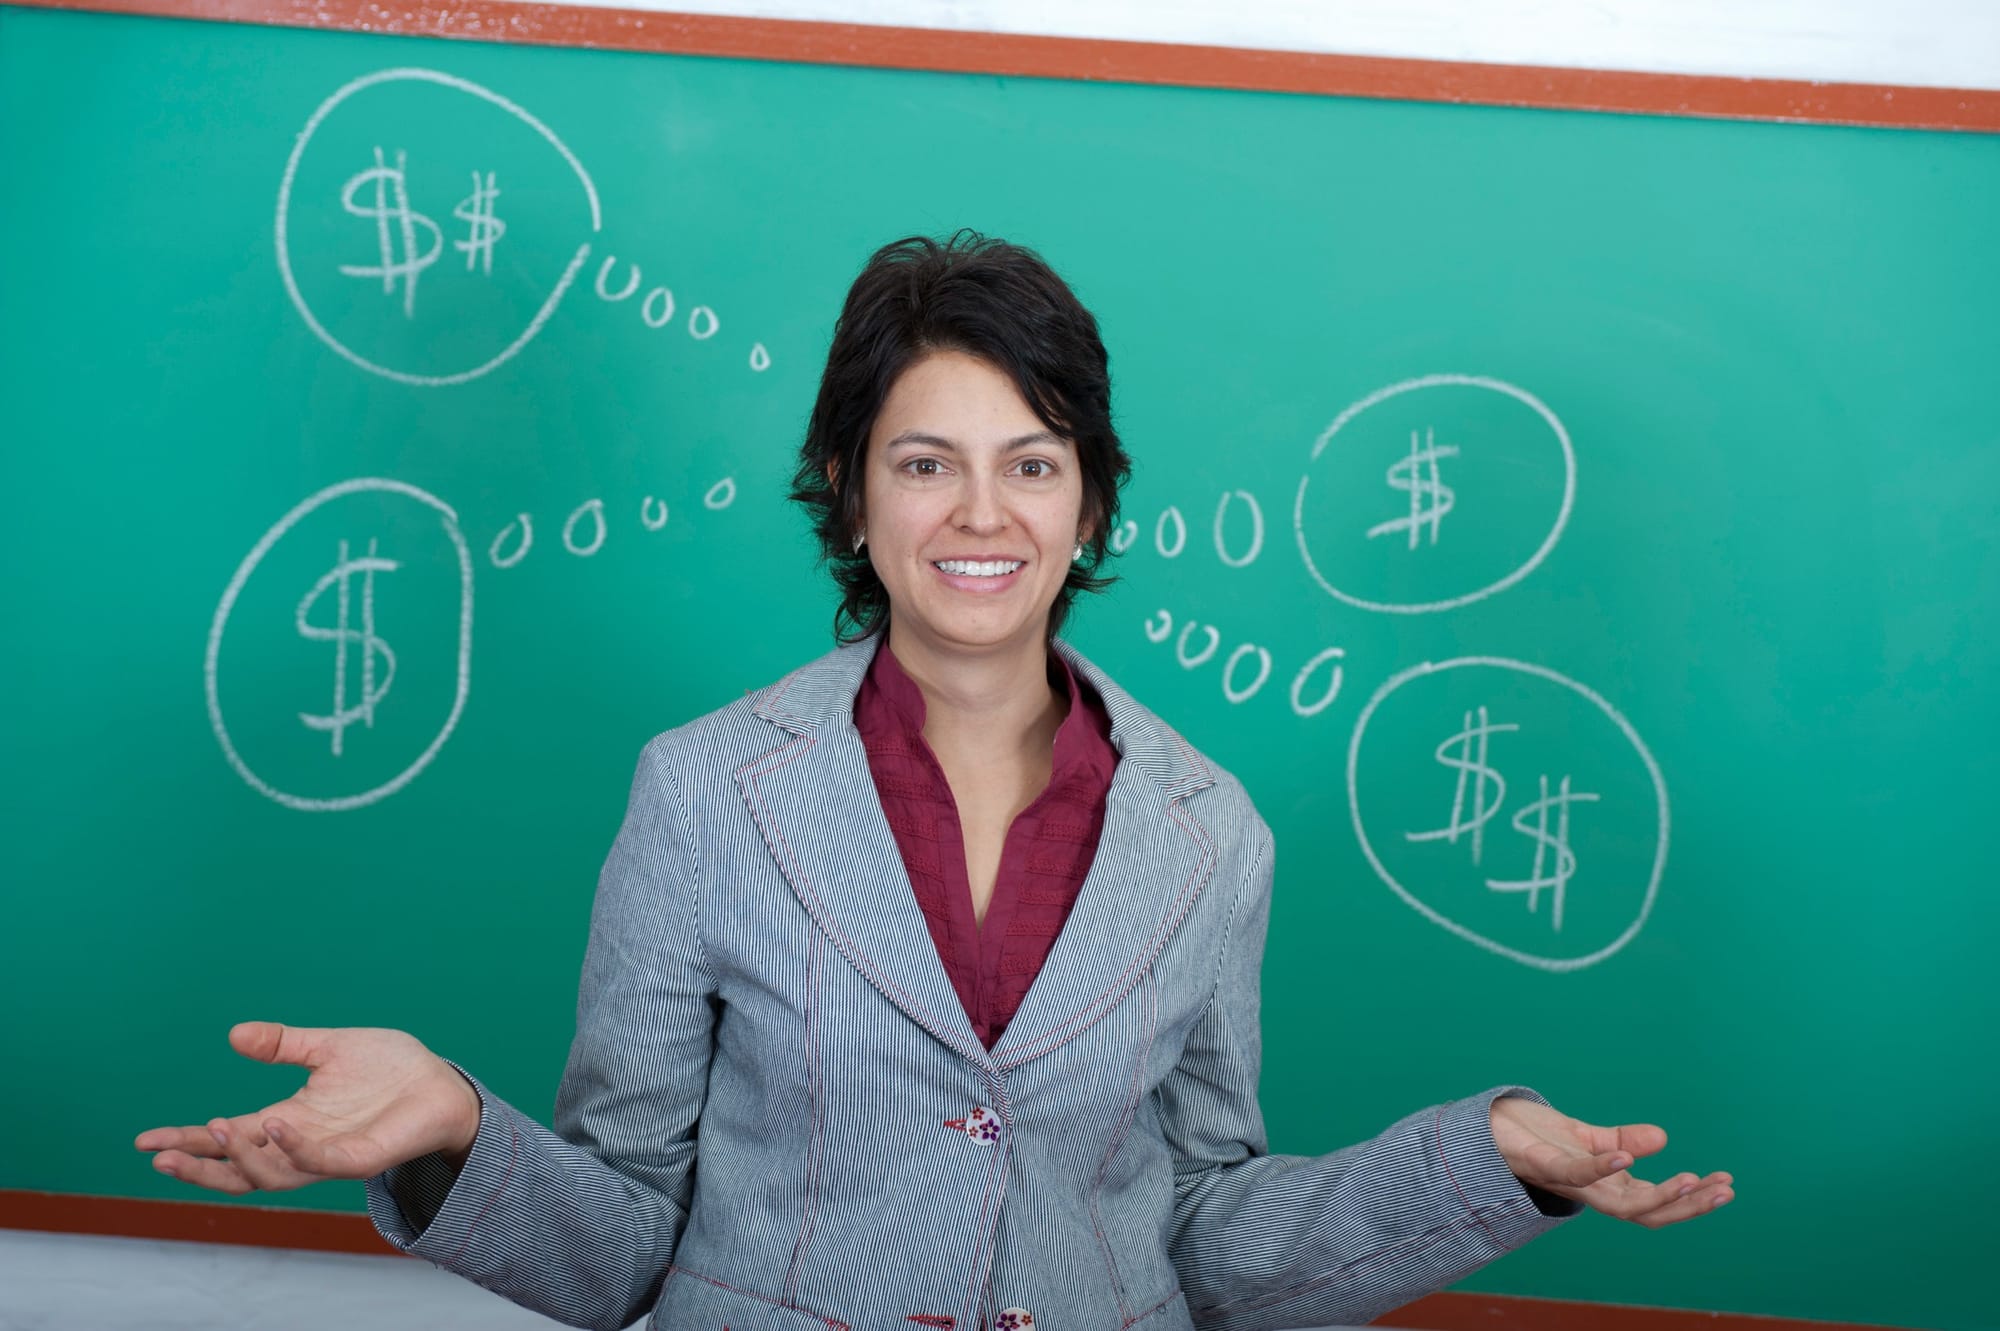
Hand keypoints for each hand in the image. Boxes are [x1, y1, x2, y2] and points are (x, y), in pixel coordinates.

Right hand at [134, 1022, 481, 1195]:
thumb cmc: (389, 1069)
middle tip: (160, 1155)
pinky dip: (295, 1147)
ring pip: (272, 1174)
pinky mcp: (361, 1157)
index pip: (229, 1139)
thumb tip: (234, 1034)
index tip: (146, 1140)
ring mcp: (330, 1155)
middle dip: (199, 1166)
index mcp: (288, 1121)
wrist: (441, 1083)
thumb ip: (284, 1045)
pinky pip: (322, 1162)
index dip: (189, 1142)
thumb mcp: (328, 1049)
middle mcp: (302, 1145)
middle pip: (238, 1170)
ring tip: (217, 1128)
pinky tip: (276, 1124)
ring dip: (241, 1156)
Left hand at [1489, 1097, 1733, 1227]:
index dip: (1691, 1198)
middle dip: (1688, 1206)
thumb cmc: (1536, 1137)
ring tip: (1693, 1179)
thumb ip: (1621, 1141)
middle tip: (1724, 1190)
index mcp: (1605, 1187)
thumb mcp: (1587, 1137)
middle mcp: (1591, 1193)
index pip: (1656, 1202)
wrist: (1488, 1127)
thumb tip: (1661, 1139)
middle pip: (1647, 1213)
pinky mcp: (1543, 1165)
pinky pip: (1576, 1174)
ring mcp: (1568, 1182)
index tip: (1726, 1183)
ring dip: (1658, 1196)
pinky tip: (1626, 1157)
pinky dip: (1601, 1168)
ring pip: (1619, 1205)